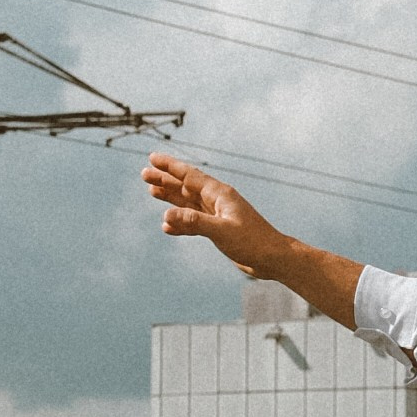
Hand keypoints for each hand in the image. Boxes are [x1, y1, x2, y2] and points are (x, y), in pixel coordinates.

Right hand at [143, 152, 272, 266]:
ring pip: (188, 203)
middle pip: (185, 187)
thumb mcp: (222, 231)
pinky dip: (180, 223)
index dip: (170, 167)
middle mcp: (217, 201)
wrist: (273, 258)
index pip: (190, 176)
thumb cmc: (253, 242)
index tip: (152, 158)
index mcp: (220, 194)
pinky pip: (193, 223)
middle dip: (165, 180)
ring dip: (170, 198)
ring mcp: (217, 216)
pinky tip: (167, 226)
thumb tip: (167, 215)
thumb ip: (194, 222)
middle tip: (143, 174)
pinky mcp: (218, 230)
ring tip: (151, 191)